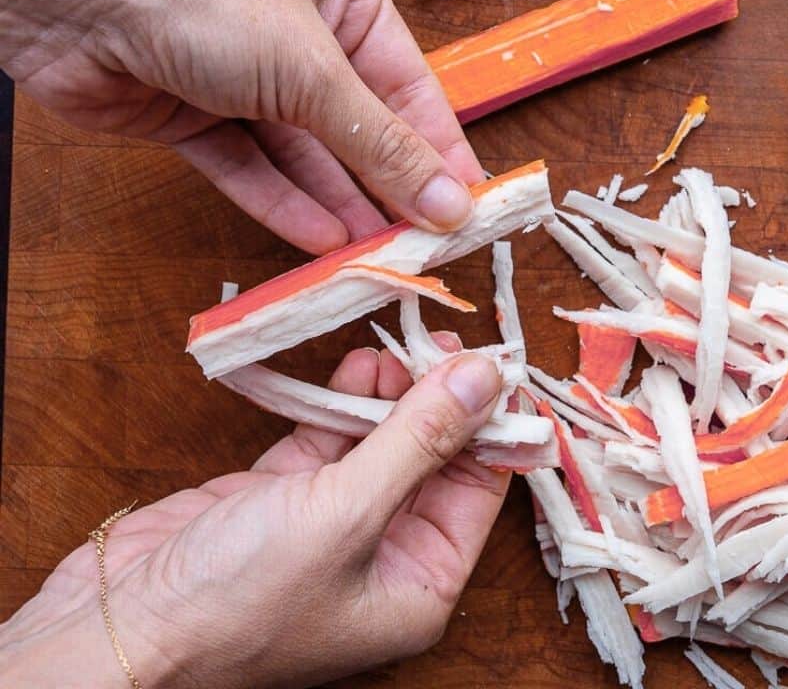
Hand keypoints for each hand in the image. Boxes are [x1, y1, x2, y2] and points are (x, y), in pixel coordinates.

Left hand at [0, 0, 482, 253]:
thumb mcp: (312, 69)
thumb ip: (381, 144)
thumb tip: (451, 203)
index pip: (408, 86)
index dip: (440, 150)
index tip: (472, 208)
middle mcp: (296, 37)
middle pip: (358, 128)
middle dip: (391, 188)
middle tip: (426, 248)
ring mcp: (242, 79)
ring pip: (306, 158)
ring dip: (342, 208)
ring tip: (380, 259)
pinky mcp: (194, 118)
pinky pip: (252, 171)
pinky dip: (284, 206)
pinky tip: (322, 243)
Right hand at [0, 344, 508, 687]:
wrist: (116, 630)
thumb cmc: (240, 599)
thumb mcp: (348, 513)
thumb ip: (419, 439)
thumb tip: (484, 378)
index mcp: (420, 584)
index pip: (480, 490)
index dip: (490, 424)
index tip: (492, 360)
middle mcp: (384, 556)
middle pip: (434, 460)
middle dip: (439, 400)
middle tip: (440, 338)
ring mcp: (331, 524)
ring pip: (381, 442)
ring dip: (391, 393)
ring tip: (398, 345)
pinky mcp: (281, 497)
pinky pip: (328, 438)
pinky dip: (342, 401)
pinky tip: (358, 364)